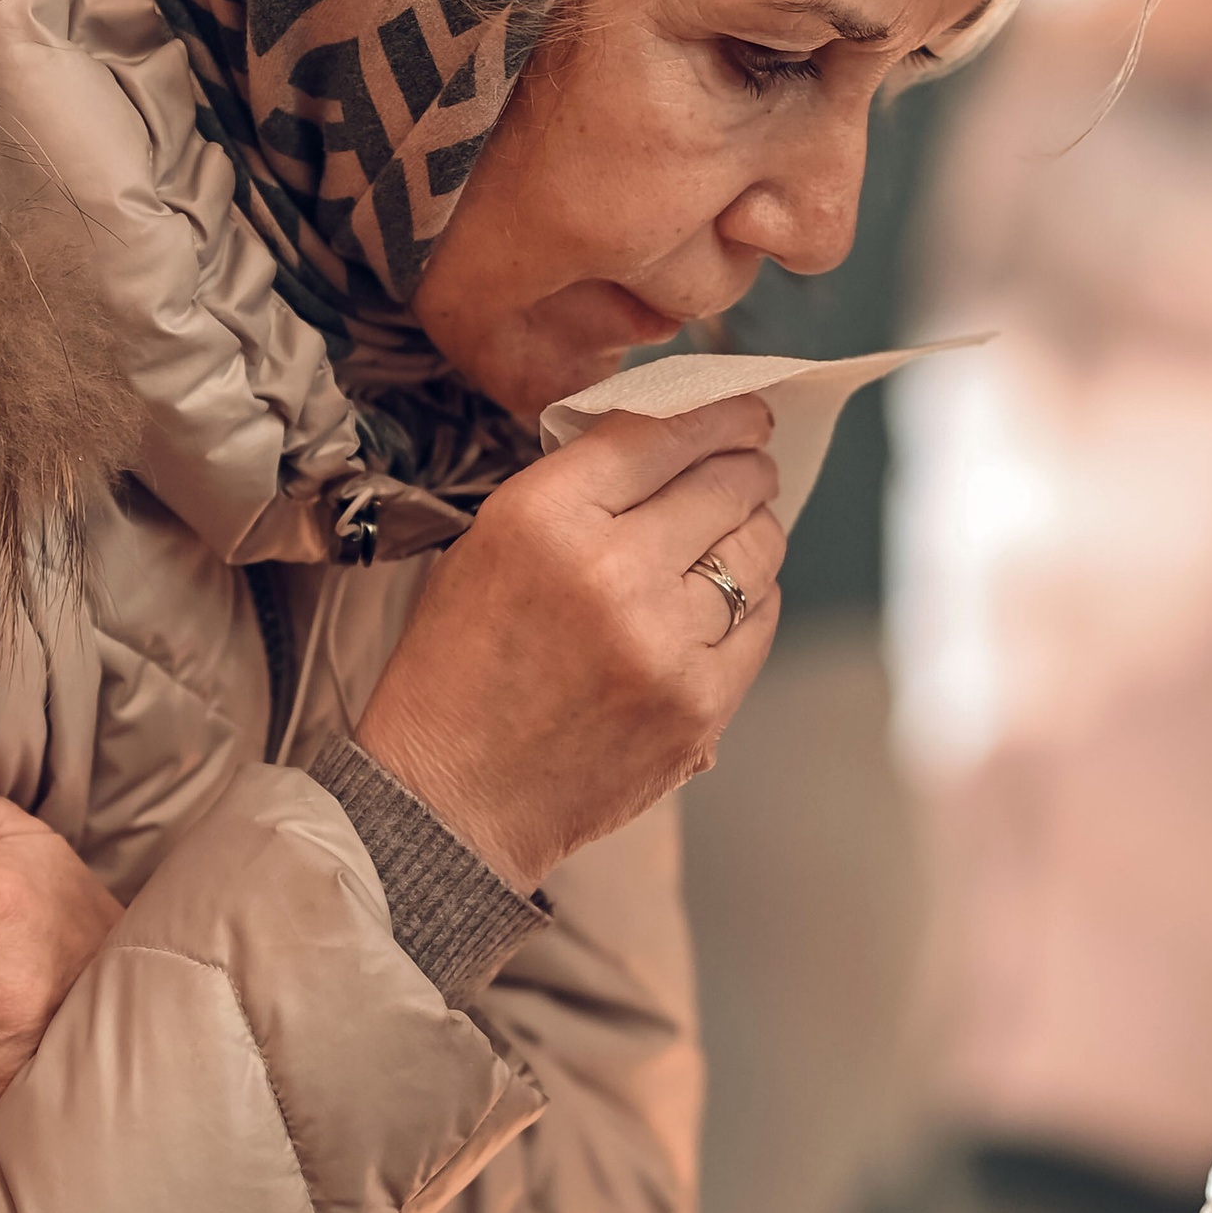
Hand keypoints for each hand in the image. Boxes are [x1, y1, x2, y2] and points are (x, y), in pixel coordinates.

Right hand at [353, 393, 783, 892]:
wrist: (451, 798)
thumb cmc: (460, 668)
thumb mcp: (489, 544)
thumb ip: (578, 489)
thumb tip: (675, 444)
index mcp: (544, 517)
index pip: (659, 434)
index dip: (718, 415)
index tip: (744, 414)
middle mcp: (612, 571)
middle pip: (722, 484)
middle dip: (747, 467)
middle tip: (751, 466)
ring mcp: (664, 643)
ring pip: (755, 551)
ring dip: (755, 529)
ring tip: (742, 528)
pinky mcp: (699, 703)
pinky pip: (760, 622)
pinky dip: (754, 599)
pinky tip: (731, 597)